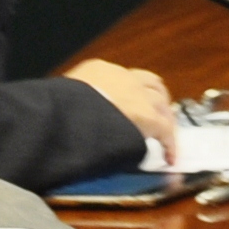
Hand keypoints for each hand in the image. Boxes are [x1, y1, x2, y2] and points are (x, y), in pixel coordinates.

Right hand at [60, 60, 178, 150]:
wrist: (69, 112)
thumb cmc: (58, 106)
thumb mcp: (61, 96)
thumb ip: (72, 102)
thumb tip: (69, 115)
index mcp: (98, 70)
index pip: (122, 78)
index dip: (129, 92)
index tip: (129, 103)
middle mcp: (123, 78)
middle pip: (151, 84)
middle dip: (156, 98)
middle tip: (156, 115)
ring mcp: (139, 96)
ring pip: (162, 104)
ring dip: (165, 118)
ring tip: (165, 135)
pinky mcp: (150, 118)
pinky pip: (166, 132)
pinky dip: (170, 145)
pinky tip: (169, 157)